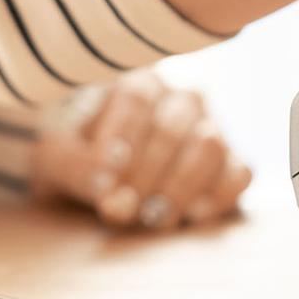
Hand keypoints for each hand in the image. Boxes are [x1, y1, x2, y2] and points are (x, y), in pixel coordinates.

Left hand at [33, 71, 252, 229]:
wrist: (103, 176)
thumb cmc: (77, 155)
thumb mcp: (58, 157)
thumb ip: (76, 168)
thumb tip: (113, 196)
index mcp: (138, 82)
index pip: (136, 97)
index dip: (120, 138)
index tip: (103, 176)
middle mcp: (181, 98)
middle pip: (172, 127)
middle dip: (144, 175)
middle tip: (121, 208)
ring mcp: (211, 127)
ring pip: (210, 145)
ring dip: (179, 187)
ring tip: (152, 217)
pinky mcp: (231, 161)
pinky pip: (240, 172)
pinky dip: (219, 195)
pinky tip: (190, 215)